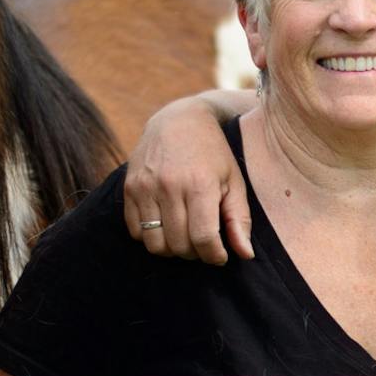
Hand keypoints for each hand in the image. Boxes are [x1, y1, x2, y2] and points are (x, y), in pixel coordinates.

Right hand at [122, 96, 253, 263]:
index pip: (203, 238)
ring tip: (185, 237)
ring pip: (154, 244)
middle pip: (179, 245)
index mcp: (199, 184)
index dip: (214, 256)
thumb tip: (245, 255)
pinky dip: (151, 237)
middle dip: (195, 254)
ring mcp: (145, 187)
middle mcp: (169, 186)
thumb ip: (239, 219)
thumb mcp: (234, 182)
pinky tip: (167, 225)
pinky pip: (135, 232)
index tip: (220, 256)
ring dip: (172, 249)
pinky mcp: (129, 188)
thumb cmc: (213, 154)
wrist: (179, 120)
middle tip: (204, 243)